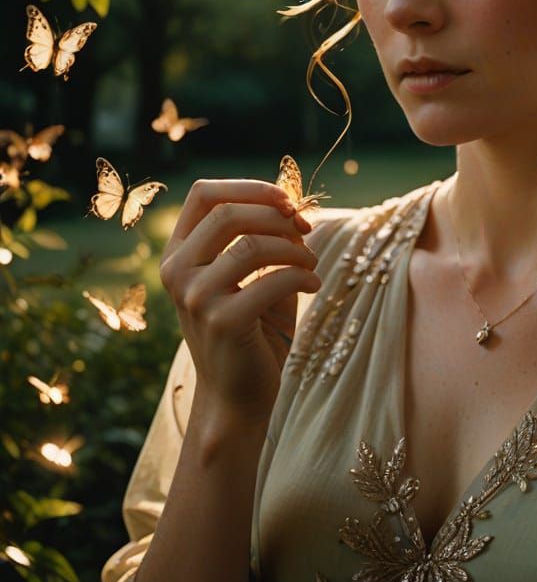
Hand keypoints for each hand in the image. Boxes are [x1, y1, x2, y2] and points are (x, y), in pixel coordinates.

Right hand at [159, 178, 320, 426]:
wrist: (241, 394)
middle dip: (278, 216)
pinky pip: (272, 280)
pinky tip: (315, 285)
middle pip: (229, 213)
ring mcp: (195, 297)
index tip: (289, 202)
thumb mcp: (256, 272)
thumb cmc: (255, 325)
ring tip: (312, 264)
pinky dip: (303, 276)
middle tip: (307, 231)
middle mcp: (177, 271)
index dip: (251, 187)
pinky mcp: (221, 322)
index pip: (204, 193)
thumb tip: (291, 199)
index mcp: (179, 252)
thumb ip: (266, 234)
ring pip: (252, 245)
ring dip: (295, 249)